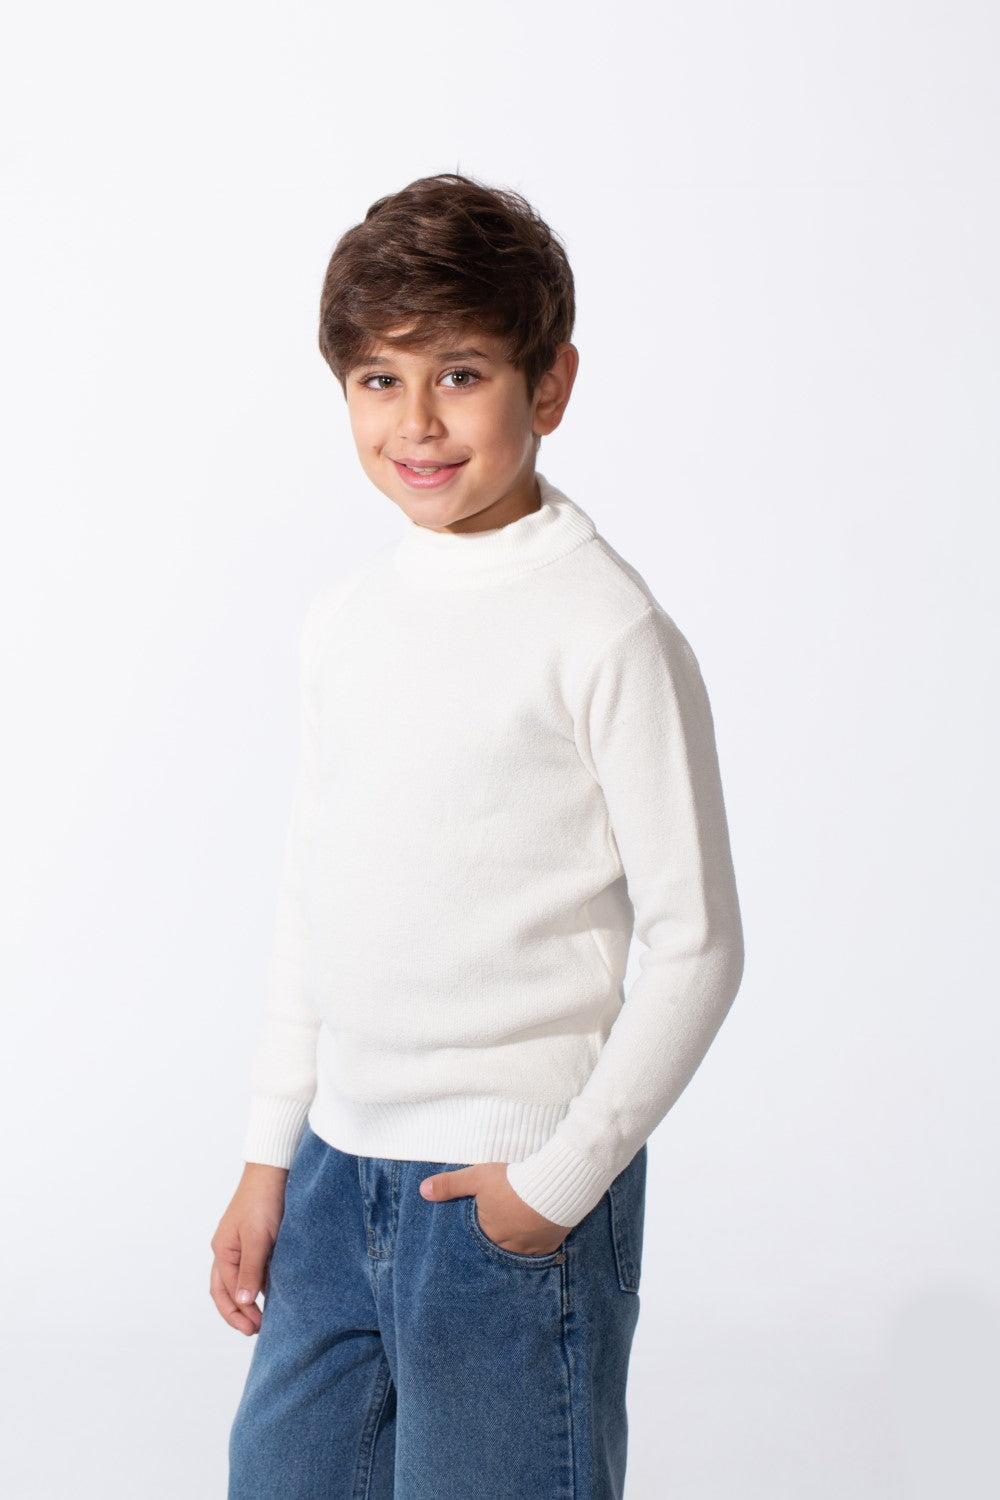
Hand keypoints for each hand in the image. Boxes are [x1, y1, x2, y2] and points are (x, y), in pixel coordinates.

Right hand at [209, 1163, 288, 1334]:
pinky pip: (254, 1268)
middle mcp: (228, 1250)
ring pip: (239, 1281)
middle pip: (225, 1290)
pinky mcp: (258, 1240)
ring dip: (247, 1301)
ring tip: (263, 1319)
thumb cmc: (263, 1200)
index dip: (237, 1313)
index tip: (253, 1328)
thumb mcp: (257, 1238)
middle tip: (254, 1330)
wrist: (275, 1170)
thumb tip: (242, 1302)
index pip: (224, 1291)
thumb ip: (250, 1270)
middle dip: (236, 1313)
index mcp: (222, 1251)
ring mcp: (241, 1245)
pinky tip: (272, 1295)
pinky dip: (259, 1285)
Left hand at [419, 1161, 569, 1254]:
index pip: (479, 1237)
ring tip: (520, 1222)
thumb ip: (450, 1185)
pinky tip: (538, 1227)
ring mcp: (532, 1248)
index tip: (485, 1218)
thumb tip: (423, 1191)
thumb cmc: (514, 1182)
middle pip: (500, 1243)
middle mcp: (509, 1247)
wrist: (555, 1185)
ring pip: (520, 1248)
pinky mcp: (551, 1244)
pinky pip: (541, 1247)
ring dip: (518, 1237)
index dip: (481, 1225)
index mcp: (489, 1234)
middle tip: (503, 1220)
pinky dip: (538, 1239)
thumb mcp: (478, 1178)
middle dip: (499, 1234)